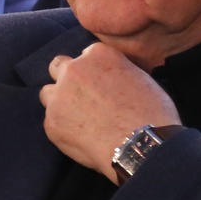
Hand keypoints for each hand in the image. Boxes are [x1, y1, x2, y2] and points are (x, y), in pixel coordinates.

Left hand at [39, 42, 181, 182]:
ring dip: (59, 102)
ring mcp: (58, 96)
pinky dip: (63, 128)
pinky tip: (82, 138)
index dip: (93, 70)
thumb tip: (111, 79)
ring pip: (48, 94)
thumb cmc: (152, 112)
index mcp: (98, 54)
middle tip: (81, 96)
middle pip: (58, 67)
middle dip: (66, 78)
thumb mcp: (141, 78)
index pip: (87, 54)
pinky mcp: (51, 122)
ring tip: (78, 118)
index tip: (100, 82)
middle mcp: (73, 70)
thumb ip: (117, 71)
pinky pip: (51, 122)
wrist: (141, 145)